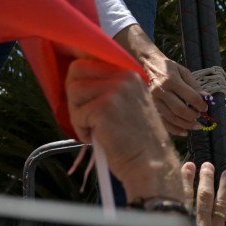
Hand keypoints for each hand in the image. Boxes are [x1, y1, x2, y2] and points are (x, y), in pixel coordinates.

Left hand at [64, 57, 181, 201]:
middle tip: (84, 117)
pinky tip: (97, 139)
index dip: (78, 81)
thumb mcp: (128, 104)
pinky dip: (81, 131)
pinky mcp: (104, 108)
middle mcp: (124, 76)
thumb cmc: (136, 141)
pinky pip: (77, 114)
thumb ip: (108, 89)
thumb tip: (74, 81)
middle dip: (74, 96)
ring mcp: (115, 91)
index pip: (88, 62)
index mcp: (130, 73)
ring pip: (74, 91)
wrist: (151, 164)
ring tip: (93, 130)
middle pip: (76, 71)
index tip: (82, 99)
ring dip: (77, 115)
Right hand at [141, 49, 206, 135]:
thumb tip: (207, 98)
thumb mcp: (184, 72)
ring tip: (196, 126)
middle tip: (200, 117)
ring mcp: (154, 100)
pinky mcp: (151, 107)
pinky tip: (185, 132)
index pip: (190, 96)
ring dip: (186, 124)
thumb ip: (195, 86)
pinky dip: (174, 129)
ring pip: (171, 118)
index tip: (205, 108)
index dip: (200, 104)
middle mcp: (161, 91)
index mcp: (172, 80)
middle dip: (192, 116)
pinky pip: (163, 122)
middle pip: (179, 109)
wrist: (150, 65)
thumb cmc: (170, 68)